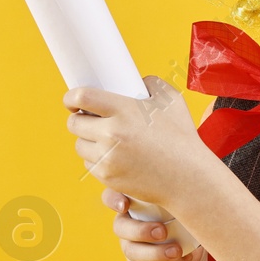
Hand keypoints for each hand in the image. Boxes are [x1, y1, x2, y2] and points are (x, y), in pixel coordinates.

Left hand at [64, 75, 217, 208]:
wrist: (188, 178)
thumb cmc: (181, 138)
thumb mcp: (171, 100)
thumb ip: (150, 83)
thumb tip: (135, 82)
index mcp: (124, 110)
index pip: (82, 97)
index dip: (71, 97)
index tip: (72, 100)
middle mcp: (112, 133)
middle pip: (74, 123)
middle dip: (78, 119)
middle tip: (89, 119)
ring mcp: (108, 157)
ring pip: (80, 145)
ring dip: (87, 140)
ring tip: (103, 138)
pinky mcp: (107, 177)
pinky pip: (89, 164)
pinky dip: (97, 159)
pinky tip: (113, 156)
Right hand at [102, 187, 205, 260]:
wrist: (190, 242)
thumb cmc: (184, 211)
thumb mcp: (182, 198)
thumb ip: (178, 190)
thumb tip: (191, 183)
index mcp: (131, 200)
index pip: (110, 196)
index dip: (113, 200)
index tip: (126, 205)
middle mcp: (125, 221)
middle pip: (120, 227)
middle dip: (140, 231)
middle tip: (163, 232)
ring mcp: (129, 243)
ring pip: (132, 251)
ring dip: (155, 253)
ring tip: (177, 251)